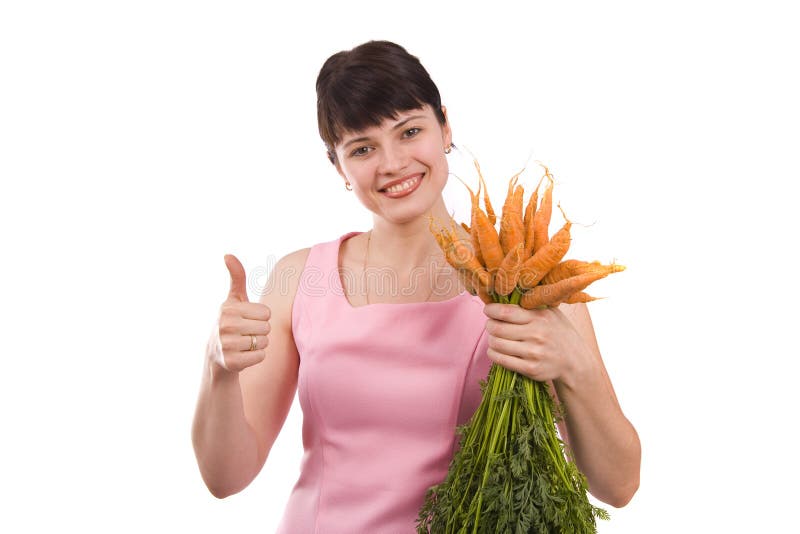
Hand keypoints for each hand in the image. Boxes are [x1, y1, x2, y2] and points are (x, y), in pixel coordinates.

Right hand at [209, 254, 270, 372]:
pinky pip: (260, 356)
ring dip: (259, 344)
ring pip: (264, 342)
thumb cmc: (232, 322)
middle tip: (246, 334)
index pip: (266, 312)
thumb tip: (227, 254)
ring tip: (244, 344)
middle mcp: (224, 325)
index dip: (261, 317)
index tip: (247, 320)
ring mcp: (226, 345)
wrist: (217, 355)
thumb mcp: (234, 300)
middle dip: (261, 331)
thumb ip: (236, 278)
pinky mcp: (232, 362)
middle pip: (266, 327)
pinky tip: (244, 355)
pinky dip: (257, 357)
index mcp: (228, 308)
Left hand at [483, 303, 591, 383]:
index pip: (505, 312)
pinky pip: (501, 360)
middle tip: (491, 325)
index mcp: (540, 317)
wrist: (576, 361)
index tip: (488, 310)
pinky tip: (497, 350)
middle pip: (497, 328)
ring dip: (491, 340)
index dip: (491, 310)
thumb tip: (506, 292)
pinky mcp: (531, 368)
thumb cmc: (559, 333)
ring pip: (496, 344)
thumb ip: (531, 304)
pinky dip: (493, 354)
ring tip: (495, 338)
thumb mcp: (551, 313)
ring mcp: (533, 353)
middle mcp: (537, 334)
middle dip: (489, 325)